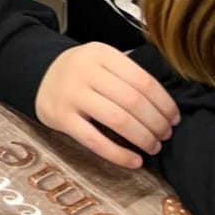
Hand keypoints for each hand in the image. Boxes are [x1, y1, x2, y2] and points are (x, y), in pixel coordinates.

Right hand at [35, 43, 178, 169]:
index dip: (164, 103)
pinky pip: (95, 141)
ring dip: (143, 138)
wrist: (39, 76)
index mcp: (100, 53)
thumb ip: (128, 77)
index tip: (174, 118)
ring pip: (118, 120)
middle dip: (156, 123)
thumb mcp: (102, 62)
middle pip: (132, 101)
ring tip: (153, 147)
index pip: (142, 80)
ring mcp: (70, 94)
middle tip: (165, 135)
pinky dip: (119, 155)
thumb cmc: (82, 74)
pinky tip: (134, 161)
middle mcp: (84, 70)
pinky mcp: (60, 117)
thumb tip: (166, 110)